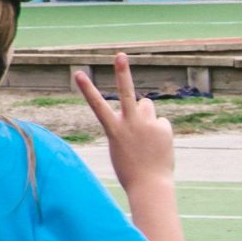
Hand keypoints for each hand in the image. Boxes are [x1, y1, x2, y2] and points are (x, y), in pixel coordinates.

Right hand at [74, 53, 174, 192]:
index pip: (97, 105)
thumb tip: (144, 106)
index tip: (77, 72)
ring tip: (145, 134)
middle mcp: (130, 123)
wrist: (150, 185)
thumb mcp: (122, 144)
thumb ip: (130, 122)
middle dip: (122, 72)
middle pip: (126, 93)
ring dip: (146, 113)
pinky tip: (159, 145)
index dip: (86, 89)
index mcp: (113, 129)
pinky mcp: (164, 127)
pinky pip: (161, 122)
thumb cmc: (130, 168)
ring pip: (146, 105)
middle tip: (120, 55)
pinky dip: (160, 130)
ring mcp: (148, 124)